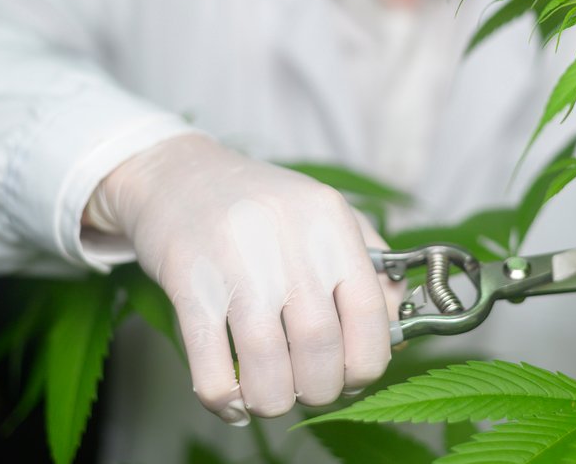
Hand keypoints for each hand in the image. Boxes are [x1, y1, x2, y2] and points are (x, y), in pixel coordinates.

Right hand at [84, 134, 402, 422]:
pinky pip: (211, 368)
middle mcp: (288, 239)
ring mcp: (235, 263)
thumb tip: (397, 336)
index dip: (367, 363)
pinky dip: (225, 400)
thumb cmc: (262, 205)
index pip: (369, 312)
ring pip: (267, 366)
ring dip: (274, 400)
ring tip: (272, 397)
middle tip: (311, 390)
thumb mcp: (324, 217)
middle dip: (320, 389)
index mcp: (330, 221)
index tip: (354, 377)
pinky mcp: (188, 285)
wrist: (178, 175)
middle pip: (320, 346)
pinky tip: (233, 400)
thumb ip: (371, 268)